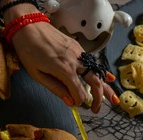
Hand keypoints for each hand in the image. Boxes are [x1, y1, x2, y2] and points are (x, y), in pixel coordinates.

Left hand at [2, 3, 117, 112]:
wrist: (29, 25)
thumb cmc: (29, 51)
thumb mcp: (38, 74)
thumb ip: (56, 89)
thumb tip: (69, 102)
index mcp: (64, 70)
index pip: (79, 92)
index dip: (78, 101)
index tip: (75, 104)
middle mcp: (75, 62)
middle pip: (94, 83)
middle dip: (98, 99)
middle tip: (97, 110)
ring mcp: (79, 53)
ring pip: (98, 72)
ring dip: (106, 87)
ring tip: (113, 99)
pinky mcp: (78, 47)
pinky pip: (93, 62)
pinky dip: (101, 72)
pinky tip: (109, 79)